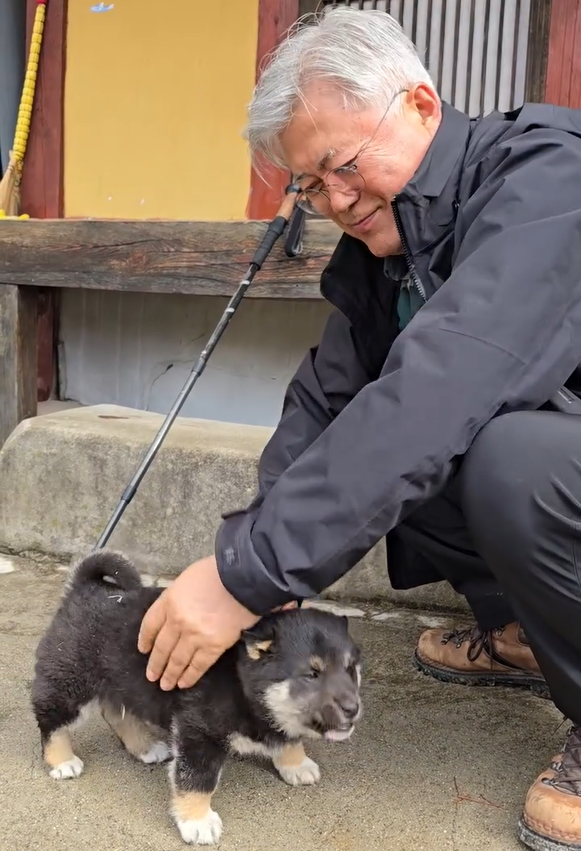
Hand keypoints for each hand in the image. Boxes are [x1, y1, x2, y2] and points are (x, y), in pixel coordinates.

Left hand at [137, 555, 258, 689]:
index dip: (145, 639)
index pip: (150, 624)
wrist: (243, 579)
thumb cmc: (216, 573)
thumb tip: (173, 612)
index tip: (143, 649)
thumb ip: (176, 598)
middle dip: (156, 663)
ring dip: (170, 674)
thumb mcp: (186, 579)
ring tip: (165, 685)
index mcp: (169, 601)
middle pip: (162, 646)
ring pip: (178, 660)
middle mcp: (178, 621)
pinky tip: (184, 684)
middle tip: (151, 676)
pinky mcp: (214, 646)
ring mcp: (195, 636)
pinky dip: (190, 676)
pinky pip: (199, 665)